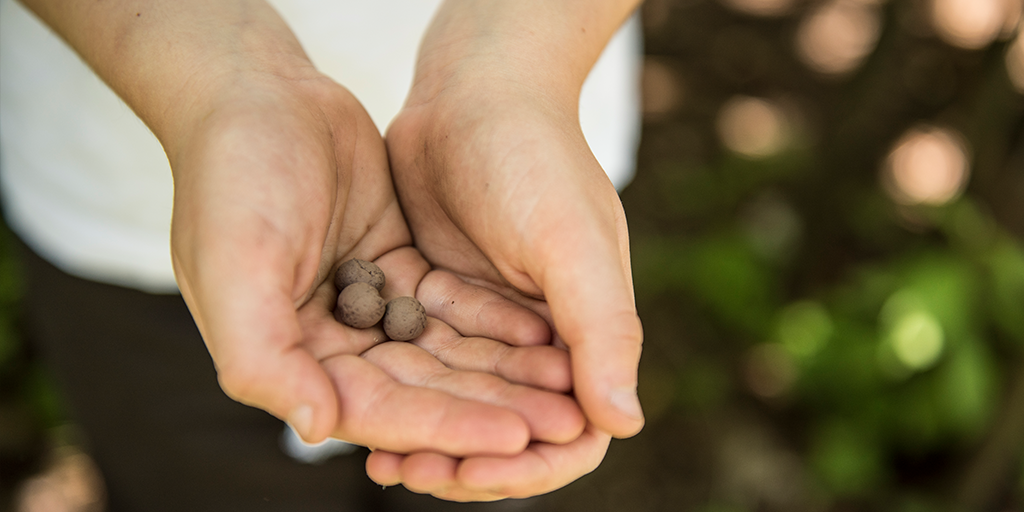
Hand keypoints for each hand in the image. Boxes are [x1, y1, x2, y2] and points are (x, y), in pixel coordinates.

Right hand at [167, 69, 580, 456]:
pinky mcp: (396, 266)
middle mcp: (329, 341)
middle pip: (423, 388)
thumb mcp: (232, 266)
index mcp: (287, 356)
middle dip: (491, 409)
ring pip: (445, 351)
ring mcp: (366, 303)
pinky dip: (494, 320)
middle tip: (563, 424)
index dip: (446, 428)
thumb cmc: (233, 177)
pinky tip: (546, 333)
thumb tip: (320, 428)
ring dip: (503, 372)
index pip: (377, 409)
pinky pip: (452, 304)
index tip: (514, 439)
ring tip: (568, 387)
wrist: (256, 92)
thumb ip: (262, 356)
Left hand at [381, 0, 643, 497]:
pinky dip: (396, 388)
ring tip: (376, 458)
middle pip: (507, 427)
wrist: (476, 90)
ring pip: (457, 401)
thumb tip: (623, 424)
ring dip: (423, 433)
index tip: (471, 468)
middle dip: (462, 458)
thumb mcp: (572, 243)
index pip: (571, 432)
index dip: (526, 464)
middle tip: (406, 471)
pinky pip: (421, 362)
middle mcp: (542, 338)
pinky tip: (353, 403)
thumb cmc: (537, 158)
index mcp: (587, 335)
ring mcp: (488, 321)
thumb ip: (602, 329)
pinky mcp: (441, 299)